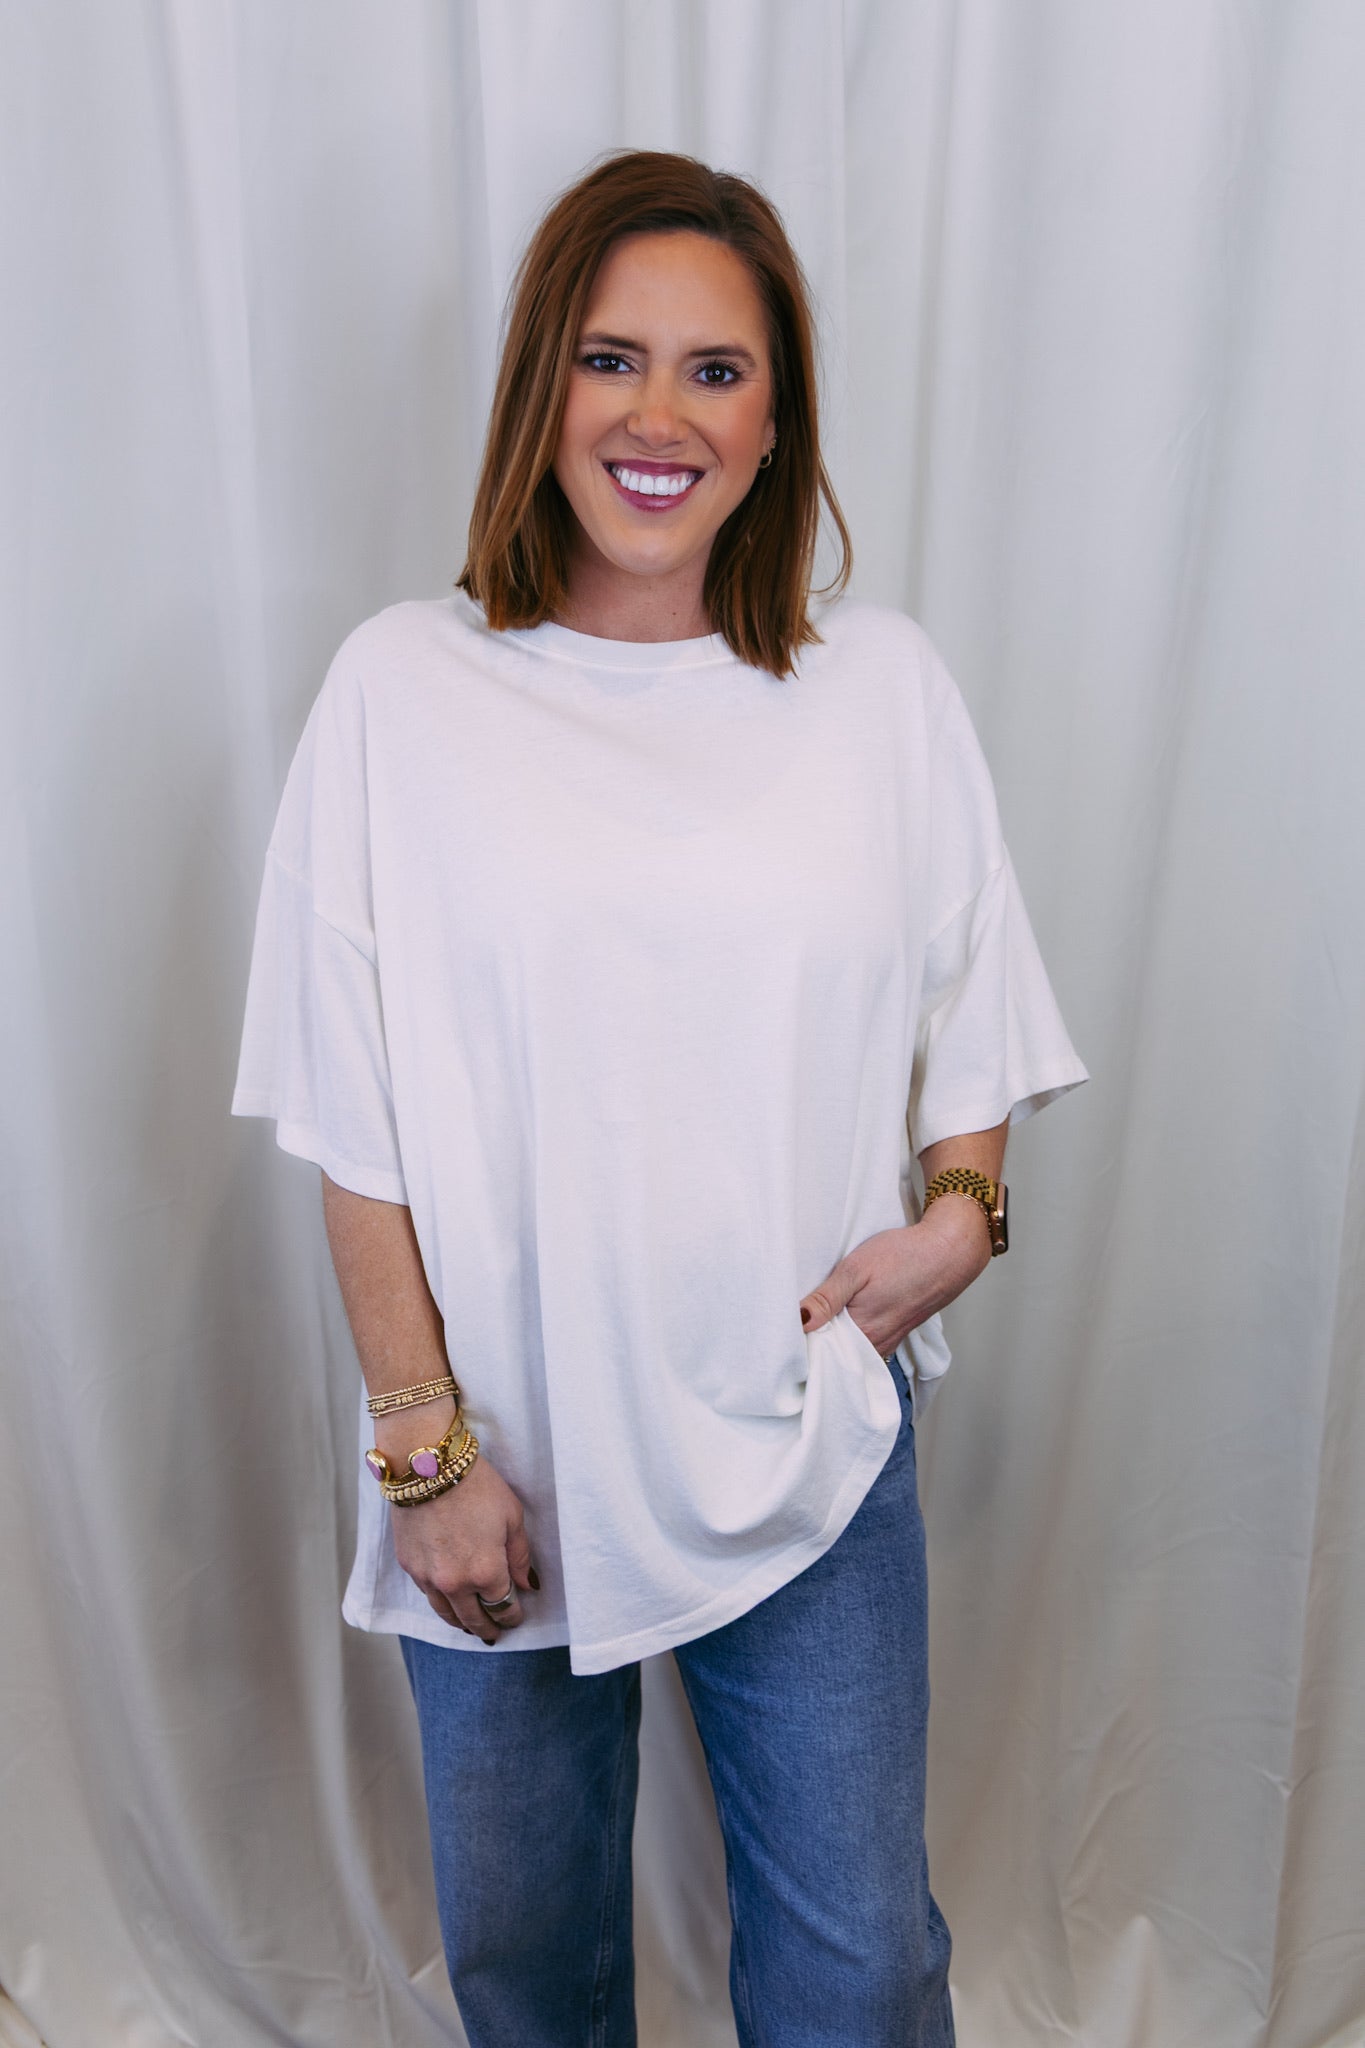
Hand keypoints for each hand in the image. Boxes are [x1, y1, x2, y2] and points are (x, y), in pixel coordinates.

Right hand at [388, 1453, 538, 1644]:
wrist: (428, 1466)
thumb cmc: (476, 1486)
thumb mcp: (511, 1516)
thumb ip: (520, 1556)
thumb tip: (527, 1585)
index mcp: (486, 1572)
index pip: (503, 1607)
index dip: (512, 1616)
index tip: (517, 1616)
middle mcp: (455, 1583)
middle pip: (473, 1619)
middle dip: (487, 1628)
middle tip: (494, 1634)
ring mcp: (428, 1577)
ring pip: (446, 1614)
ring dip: (461, 1623)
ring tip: (470, 1627)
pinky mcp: (408, 1565)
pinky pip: (427, 1594)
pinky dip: (440, 1601)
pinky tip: (447, 1599)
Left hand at [798, 1199, 993, 1355]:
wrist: (949, 1252)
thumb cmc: (903, 1256)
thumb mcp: (856, 1269)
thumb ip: (827, 1298)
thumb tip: (798, 1322)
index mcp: (861, 1332)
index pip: (819, 1352)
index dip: (799, 1343)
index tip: (781, 1333)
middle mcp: (875, 1345)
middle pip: (833, 1354)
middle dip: (812, 1343)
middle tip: (789, 1327)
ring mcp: (887, 1340)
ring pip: (849, 1350)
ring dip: (832, 1339)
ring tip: (814, 1322)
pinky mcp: (896, 1332)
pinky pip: (866, 1344)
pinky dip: (851, 1336)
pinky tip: (842, 1320)